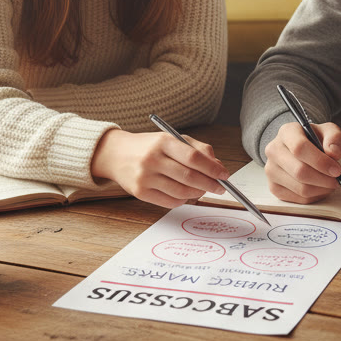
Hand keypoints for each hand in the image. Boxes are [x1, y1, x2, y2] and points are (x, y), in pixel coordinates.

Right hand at [90, 129, 229, 208]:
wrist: (116, 154)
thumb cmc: (149, 146)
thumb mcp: (172, 139)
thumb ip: (197, 149)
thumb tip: (218, 166)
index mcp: (163, 141)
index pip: (193, 157)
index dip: (212, 168)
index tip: (225, 174)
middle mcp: (153, 159)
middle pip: (189, 177)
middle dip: (210, 184)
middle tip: (220, 187)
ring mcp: (145, 177)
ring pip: (181, 191)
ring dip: (198, 193)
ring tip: (203, 188)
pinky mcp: (140, 193)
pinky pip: (170, 202)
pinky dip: (183, 199)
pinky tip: (186, 193)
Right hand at [263, 120, 340, 203]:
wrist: (299, 148)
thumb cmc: (314, 139)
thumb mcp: (328, 131)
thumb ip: (334, 138)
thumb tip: (334, 153)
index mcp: (286, 132)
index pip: (300, 148)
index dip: (320, 162)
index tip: (337, 170)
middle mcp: (274, 150)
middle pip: (300, 171)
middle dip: (324, 179)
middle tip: (338, 180)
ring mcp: (271, 170)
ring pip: (300, 188)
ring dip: (322, 189)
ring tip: (332, 183)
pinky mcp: (274, 187)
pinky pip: (298, 199)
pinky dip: (315, 196)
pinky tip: (321, 188)